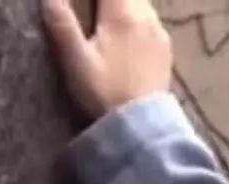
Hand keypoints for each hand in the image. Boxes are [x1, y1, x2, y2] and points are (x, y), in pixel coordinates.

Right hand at [40, 0, 172, 120]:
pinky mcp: (166, 48)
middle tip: (90, 8)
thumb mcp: (76, 61)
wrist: (141, 126)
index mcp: (123, 14)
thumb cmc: (105, 93)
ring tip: (104, 17)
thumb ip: (62, 23)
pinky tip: (125, 35)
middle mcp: (146, 16)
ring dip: (123, 4)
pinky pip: (150, 20)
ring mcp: (159, 32)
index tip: (83, 3)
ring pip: (140, 3)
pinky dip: (136, 18)